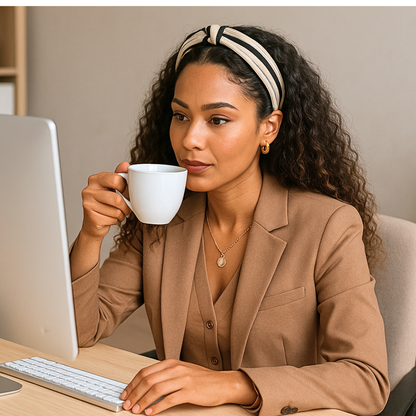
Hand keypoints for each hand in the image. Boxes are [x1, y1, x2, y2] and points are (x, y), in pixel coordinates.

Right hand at [80, 161, 130, 240]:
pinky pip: (112, 219)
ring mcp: (88, 203)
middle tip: (126, 207)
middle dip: (126, 205)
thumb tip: (125, 164)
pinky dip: (116, 220)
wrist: (93, 224)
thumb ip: (119, 175)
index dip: (126, 189)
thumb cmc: (105, 204)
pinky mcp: (90, 217)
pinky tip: (111, 218)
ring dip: (122, 214)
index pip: (116, 179)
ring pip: (116, 210)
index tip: (127, 194)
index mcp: (95, 179)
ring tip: (118, 213)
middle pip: (117, 198)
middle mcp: (89, 190)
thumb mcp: (112, 187)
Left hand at [120, 359, 256, 414]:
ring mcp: (183, 379)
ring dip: (143, 401)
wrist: (222, 383)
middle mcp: (176, 368)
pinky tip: (151, 413)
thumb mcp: (181, 371)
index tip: (125, 394)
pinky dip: (157, 407)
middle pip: (148, 380)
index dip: (132, 383)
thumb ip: (164, 375)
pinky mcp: (190, 391)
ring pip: (156, 389)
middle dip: (134, 393)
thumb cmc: (201, 379)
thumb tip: (144, 386)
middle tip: (127, 404)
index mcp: (171, 362)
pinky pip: (169, 400)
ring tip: (136, 410)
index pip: (146, 371)